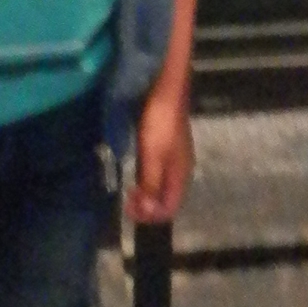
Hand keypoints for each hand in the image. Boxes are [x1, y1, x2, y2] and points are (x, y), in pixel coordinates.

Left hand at [127, 77, 194, 222]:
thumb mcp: (153, 155)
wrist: (167, 91)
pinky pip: (157, 175)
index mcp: (181, 175)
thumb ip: (151, 184)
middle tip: (126, 201)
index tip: (129, 207)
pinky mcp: (166, 150)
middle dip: (146, 207)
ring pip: (161, 188)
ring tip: (128, 192)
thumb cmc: (160, 123)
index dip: (149, 215)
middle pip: (166, 200)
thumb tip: (148, 212)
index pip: (169, 209)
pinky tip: (135, 176)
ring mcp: (174, 160)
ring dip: (145, 195)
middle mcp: (180, 171)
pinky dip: (146, 181)